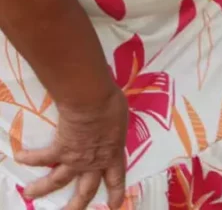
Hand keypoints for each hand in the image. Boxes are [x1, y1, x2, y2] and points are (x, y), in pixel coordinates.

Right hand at [16, 87, 127, 209]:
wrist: (93, 102)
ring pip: (56, 181)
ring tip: (30, 194)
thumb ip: (114, 131)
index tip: (113, 206)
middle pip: (86, 191)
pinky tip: (19, 157)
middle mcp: (93, 163)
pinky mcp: (59, 149)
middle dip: (77, 205)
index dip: (116, 193)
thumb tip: (112, 125)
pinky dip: (29, 157)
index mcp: (113, 155)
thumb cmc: (111, 106)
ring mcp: (75, 159)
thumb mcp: (121, 121)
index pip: (116, 179)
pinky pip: (41, 157)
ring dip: (42, 189)